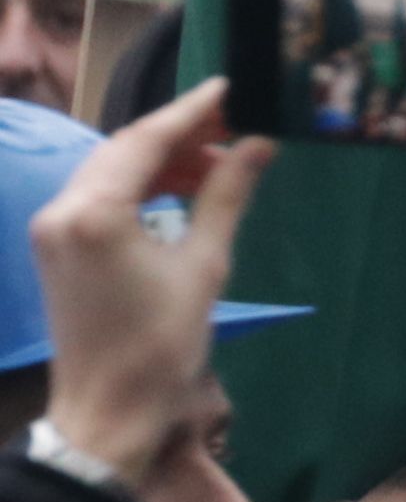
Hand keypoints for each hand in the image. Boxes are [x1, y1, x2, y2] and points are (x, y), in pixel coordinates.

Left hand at [28, 84, 266, 484]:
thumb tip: (257, 145)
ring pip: (109, 171)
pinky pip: (97, 197)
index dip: (191, 112)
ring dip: (160, 161)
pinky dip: (139, 187)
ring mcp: (51, 230)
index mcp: (94, 213)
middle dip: (178, 135)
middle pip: (122, 150)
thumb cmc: (161, 346)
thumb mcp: (203, 267)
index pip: (144, 141)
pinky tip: (180, 193)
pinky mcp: (54, 249)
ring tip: (218, 165)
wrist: (108, 413)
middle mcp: (61, 210)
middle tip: (234, 127)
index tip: (230, 89)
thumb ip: (225, 196)